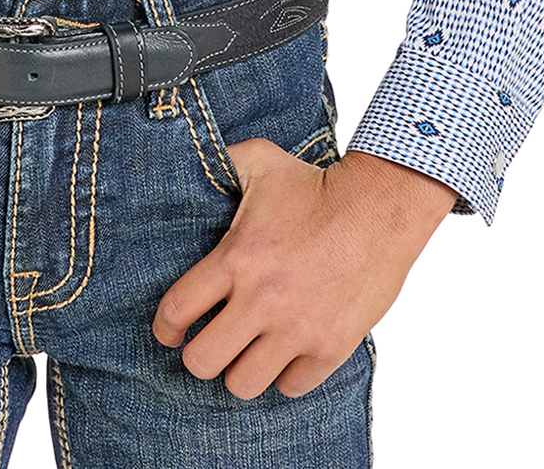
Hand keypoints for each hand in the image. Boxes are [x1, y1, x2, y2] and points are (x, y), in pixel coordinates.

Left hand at [152, 138, 457, 400]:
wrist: (379, 208)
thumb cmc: (315, 184)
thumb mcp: (259, 161)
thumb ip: (220, 162)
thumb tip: (190, 156)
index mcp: (236, 259)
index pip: (176, 311)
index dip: (165, 327)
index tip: (169, 331)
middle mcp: (261, 300)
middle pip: (202, 362)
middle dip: (199, 355)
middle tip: (210, 342)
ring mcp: (296, 329)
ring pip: (242, 384)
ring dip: (240, 370)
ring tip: (248, 352)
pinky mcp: (330, 348)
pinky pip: (290, 387)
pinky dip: (285, 375)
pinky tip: (286, 353)